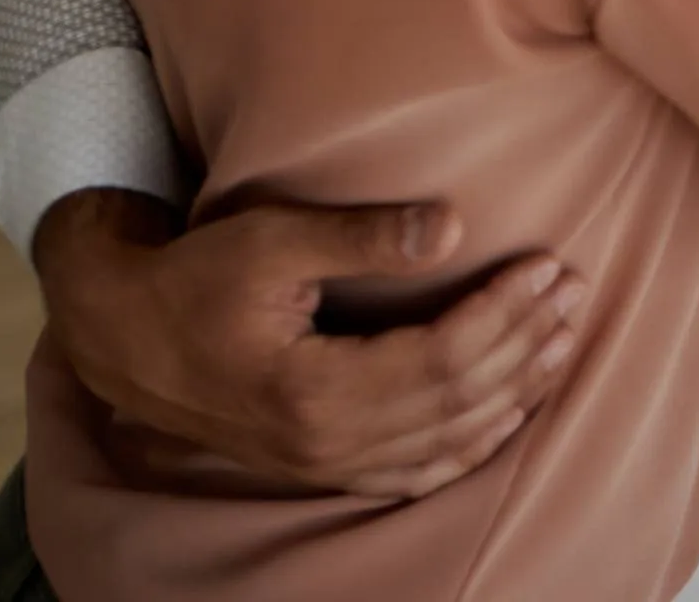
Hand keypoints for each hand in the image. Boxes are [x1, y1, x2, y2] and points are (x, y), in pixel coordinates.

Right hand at [30, 189, 585, 497]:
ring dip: (514, 393)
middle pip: (457, 401)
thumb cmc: (195, 277)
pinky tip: (510, 413)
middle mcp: (324, 443)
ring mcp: (323, 464)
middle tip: (575, 292)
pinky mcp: (321, 466)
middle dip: (524, 345)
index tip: (549, 265)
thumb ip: (364, 236)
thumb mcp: (273, 239)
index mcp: (312, 390)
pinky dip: (471, 445)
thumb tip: (454, 226)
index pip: (442, 358)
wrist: (123, 335)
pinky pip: (416, 472)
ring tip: (564, 339)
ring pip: (446, 443)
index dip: (503, 312)